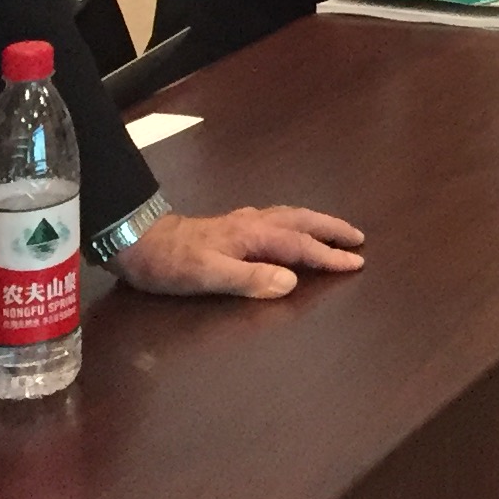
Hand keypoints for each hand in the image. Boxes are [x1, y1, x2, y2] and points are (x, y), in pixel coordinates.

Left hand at [113, 205, 366, 299]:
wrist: (139, 240)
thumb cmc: (172, 263)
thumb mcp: (208, 275)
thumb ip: (250, 279)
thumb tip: (292, 282)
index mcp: (253, 235)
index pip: (300, 246)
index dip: (329, 256)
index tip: (357, 262)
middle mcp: (254, 223)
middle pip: (302, 221)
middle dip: (332, 229)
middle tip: (358, 238)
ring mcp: (243, 221)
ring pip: (290, 216)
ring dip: (317, 222)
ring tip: (335, 230)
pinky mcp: (233, 224)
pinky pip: (277, 218)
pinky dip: (296, 222)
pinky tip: (291, 228)